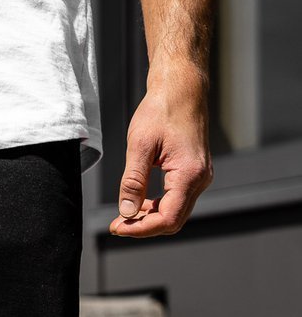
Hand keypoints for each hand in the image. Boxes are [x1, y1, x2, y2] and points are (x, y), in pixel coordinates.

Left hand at [109, 69, 212, 238]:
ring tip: (125, 214)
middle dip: (143, 226)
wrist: (182, 87)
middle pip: (173, 220)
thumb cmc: (163, 108)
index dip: (140, 229)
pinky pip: (177, 200)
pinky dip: (157, 206)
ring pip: (175, 212)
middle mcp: (200, 178)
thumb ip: (133, 182)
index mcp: (190, 173)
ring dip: (149, 218)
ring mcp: (200, 176)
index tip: (117, 227)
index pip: (167, 219)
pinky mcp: (194, 173)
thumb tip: (127, 212)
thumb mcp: (140, 145)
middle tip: (117, 223)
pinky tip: (139, 202)